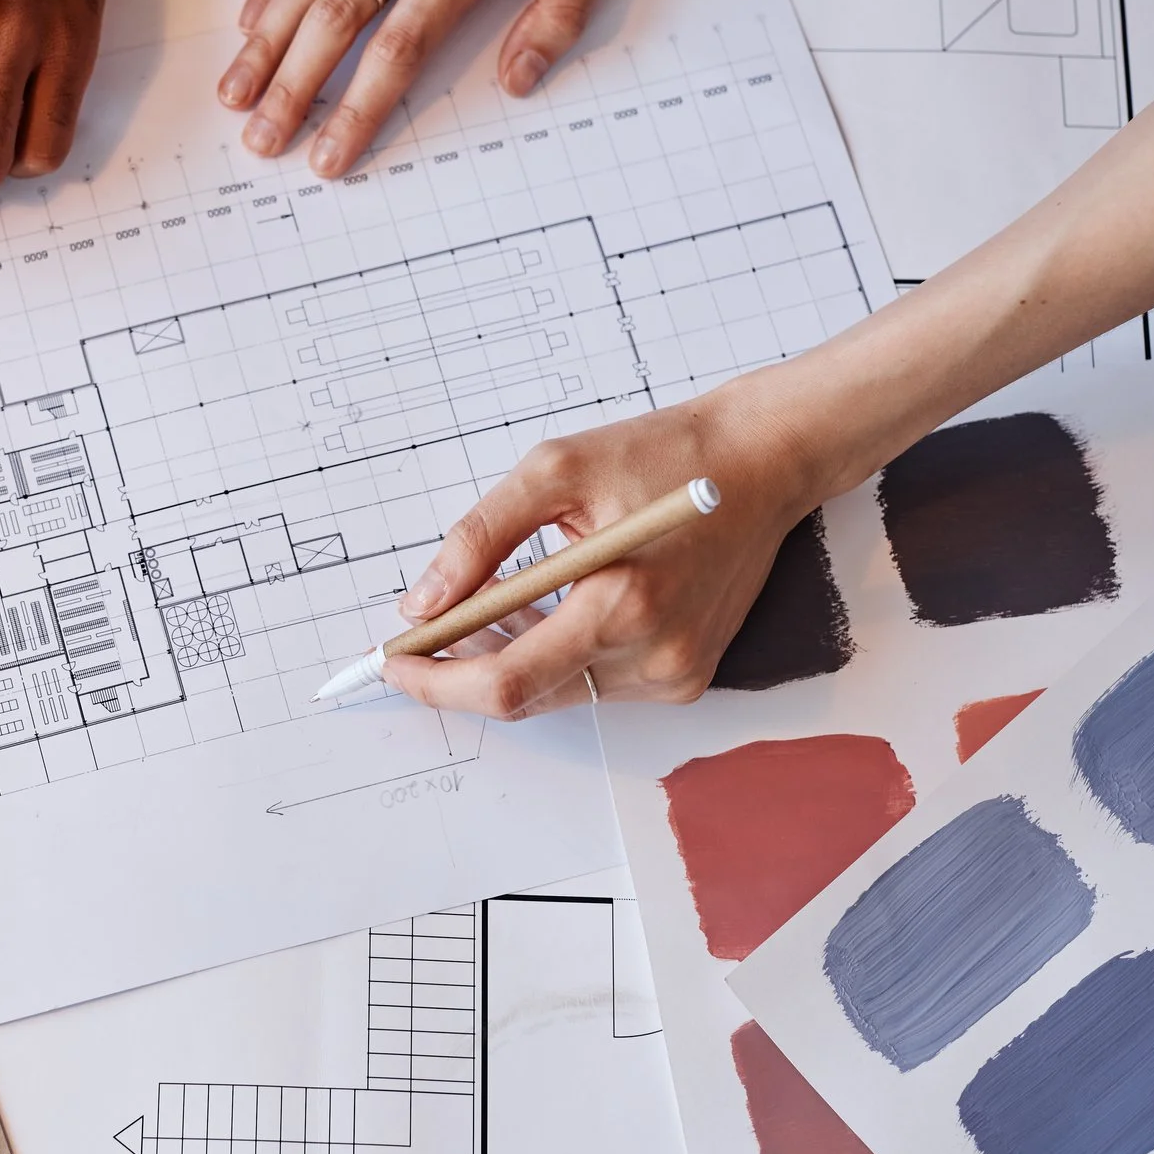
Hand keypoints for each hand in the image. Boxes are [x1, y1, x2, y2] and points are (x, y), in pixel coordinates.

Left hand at [383, 381, 824, 714]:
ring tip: (481, 608)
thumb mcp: (553, 470)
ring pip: (559, 694)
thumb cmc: (662, 455)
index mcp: (622, 604)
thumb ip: (479, 541)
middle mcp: (654, 655)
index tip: (392, 664)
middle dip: (462, 672)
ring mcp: (676, 673)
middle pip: (527, 698)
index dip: (438, 683)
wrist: (762, 462)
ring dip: (508, 661)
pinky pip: (595, 684)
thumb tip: (422, 604)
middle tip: (419, 637)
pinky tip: (538, 613)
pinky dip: (554, 658)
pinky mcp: (686, 675)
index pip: (507, 681)